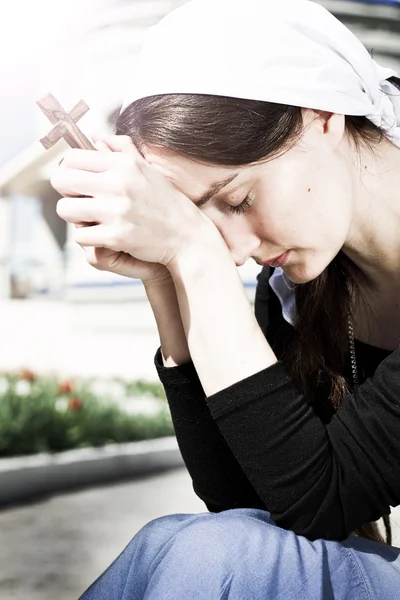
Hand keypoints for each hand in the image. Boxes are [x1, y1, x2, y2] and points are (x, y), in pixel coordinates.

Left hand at [51, 134, 208, 267]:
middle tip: (81, 201)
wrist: (187, 235)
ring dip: (74, 217)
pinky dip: (88, 238)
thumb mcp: (147, 168)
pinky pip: (80, 236)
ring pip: (65, 209)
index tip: (78, 183)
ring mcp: (117, 211)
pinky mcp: (117, 236)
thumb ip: (120, 148)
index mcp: (123, 164)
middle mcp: (118, 183)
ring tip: (91, 219)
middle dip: (67, 193)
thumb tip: (95, 135)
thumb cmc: (166, 201)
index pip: (71, 158)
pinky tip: (102, 236)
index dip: (68, 171)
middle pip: (61, 181)